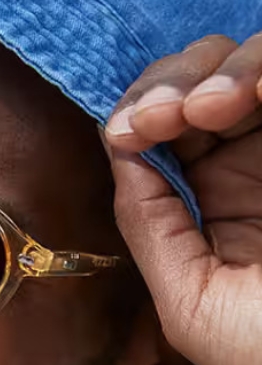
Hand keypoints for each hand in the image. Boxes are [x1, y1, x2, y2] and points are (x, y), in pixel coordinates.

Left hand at [104, 34, 261, 364]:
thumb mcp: (190, 300)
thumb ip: (150, 227)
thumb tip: (117, 148)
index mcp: (209, 202)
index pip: (164, 131)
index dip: (141, 113)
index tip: (130, 130)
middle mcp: (253, 164)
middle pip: (205, 80)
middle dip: (174, 83)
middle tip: (169, 115)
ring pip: (256, 63)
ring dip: (227, 69)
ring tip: (212, 107)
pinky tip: (255, 96)